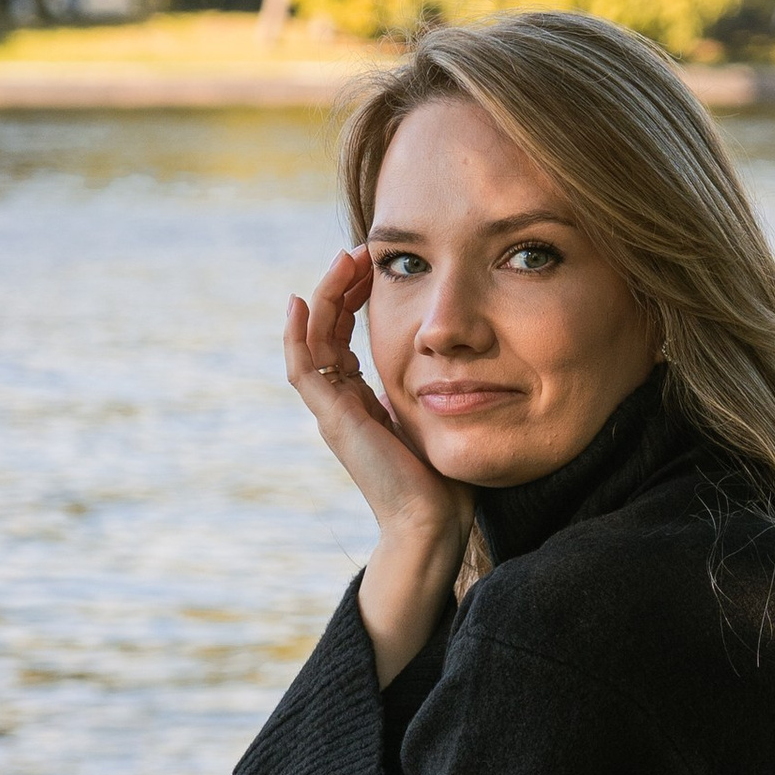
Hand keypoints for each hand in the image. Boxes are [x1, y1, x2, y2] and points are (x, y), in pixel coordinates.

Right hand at [285, 251, 470, 685]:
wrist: (433, 523)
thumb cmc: (448, 479)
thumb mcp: (445, 417)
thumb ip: (445, 390)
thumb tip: (476, 359)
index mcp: (365, 403)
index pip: (345, 339)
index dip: (354, 300)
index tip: (375, 267)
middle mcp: (343, 404)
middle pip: (325, 332)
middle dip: (340, 288)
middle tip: (358, 252)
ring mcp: (333, 412)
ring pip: (311, 341)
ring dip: (325, 297)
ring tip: (343, 261)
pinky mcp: (334, 420)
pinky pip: (303, 369)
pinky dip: (298, 335)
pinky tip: (304, 301)